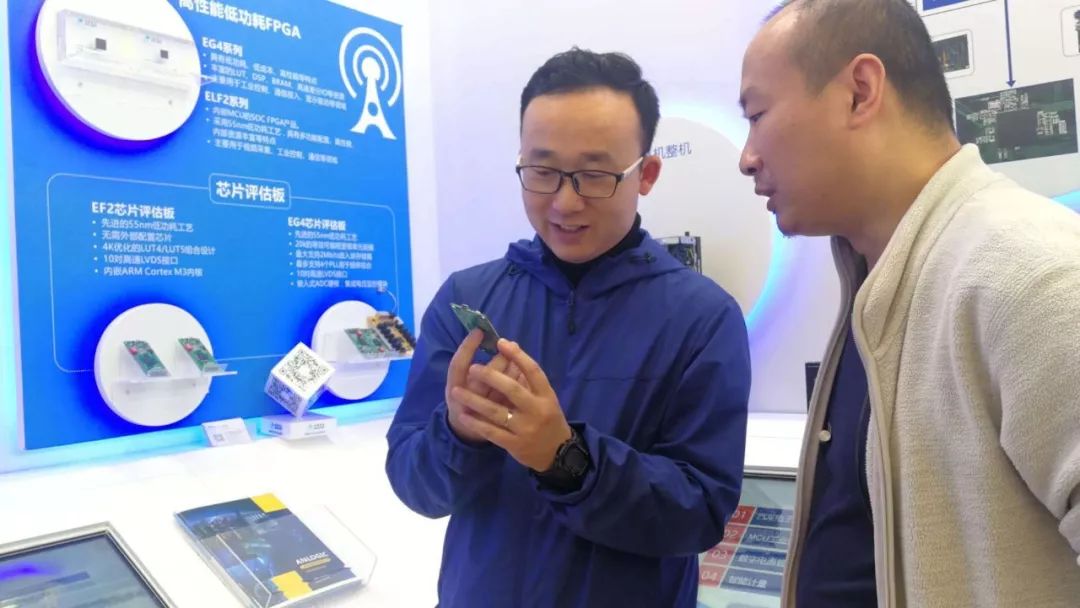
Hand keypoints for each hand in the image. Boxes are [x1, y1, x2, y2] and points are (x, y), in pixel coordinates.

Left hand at [451, 339, 571, 470]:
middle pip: (512, 389)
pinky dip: (476, 423)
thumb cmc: (548, 418)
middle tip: (473, 368)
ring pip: (496, 411)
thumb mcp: (546, 398)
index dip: (517, 355)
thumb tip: (511, 351)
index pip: (533, 371)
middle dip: (491, 377)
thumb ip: (530, 379)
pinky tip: (463, 415)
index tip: (501, 342)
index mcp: (546, 395)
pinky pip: (492, 432)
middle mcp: (537, 410)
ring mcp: (525, 428)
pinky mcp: (515, 444)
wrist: (558, 454)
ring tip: (457, 391)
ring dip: (474, 400)